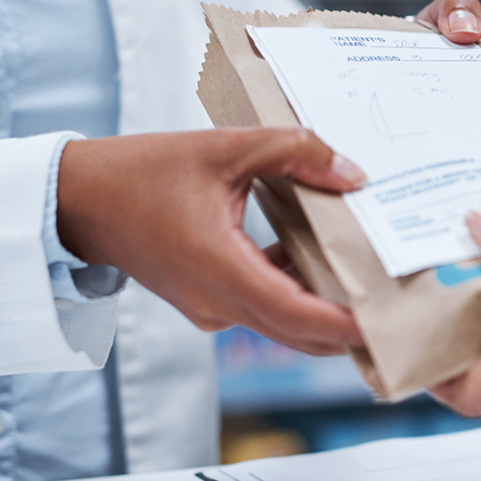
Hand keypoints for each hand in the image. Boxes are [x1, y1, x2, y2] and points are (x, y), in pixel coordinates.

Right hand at [57, 128, 365, 353]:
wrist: (80, 200)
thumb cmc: (142, 172)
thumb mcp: (224, 148)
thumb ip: (294, 152)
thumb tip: (353, 173)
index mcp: (221, 268)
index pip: (299, 316)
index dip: (348, 325)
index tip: (390, 324)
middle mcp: (217, 302)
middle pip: (300, 332)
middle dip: (350, 326)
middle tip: (401, 309)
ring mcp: (211, 308)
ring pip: (283, 324)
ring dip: (324, 309)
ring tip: (375, 283)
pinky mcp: (207, 303)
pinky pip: (263, 308)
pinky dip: (296, 294)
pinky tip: (323, 259)